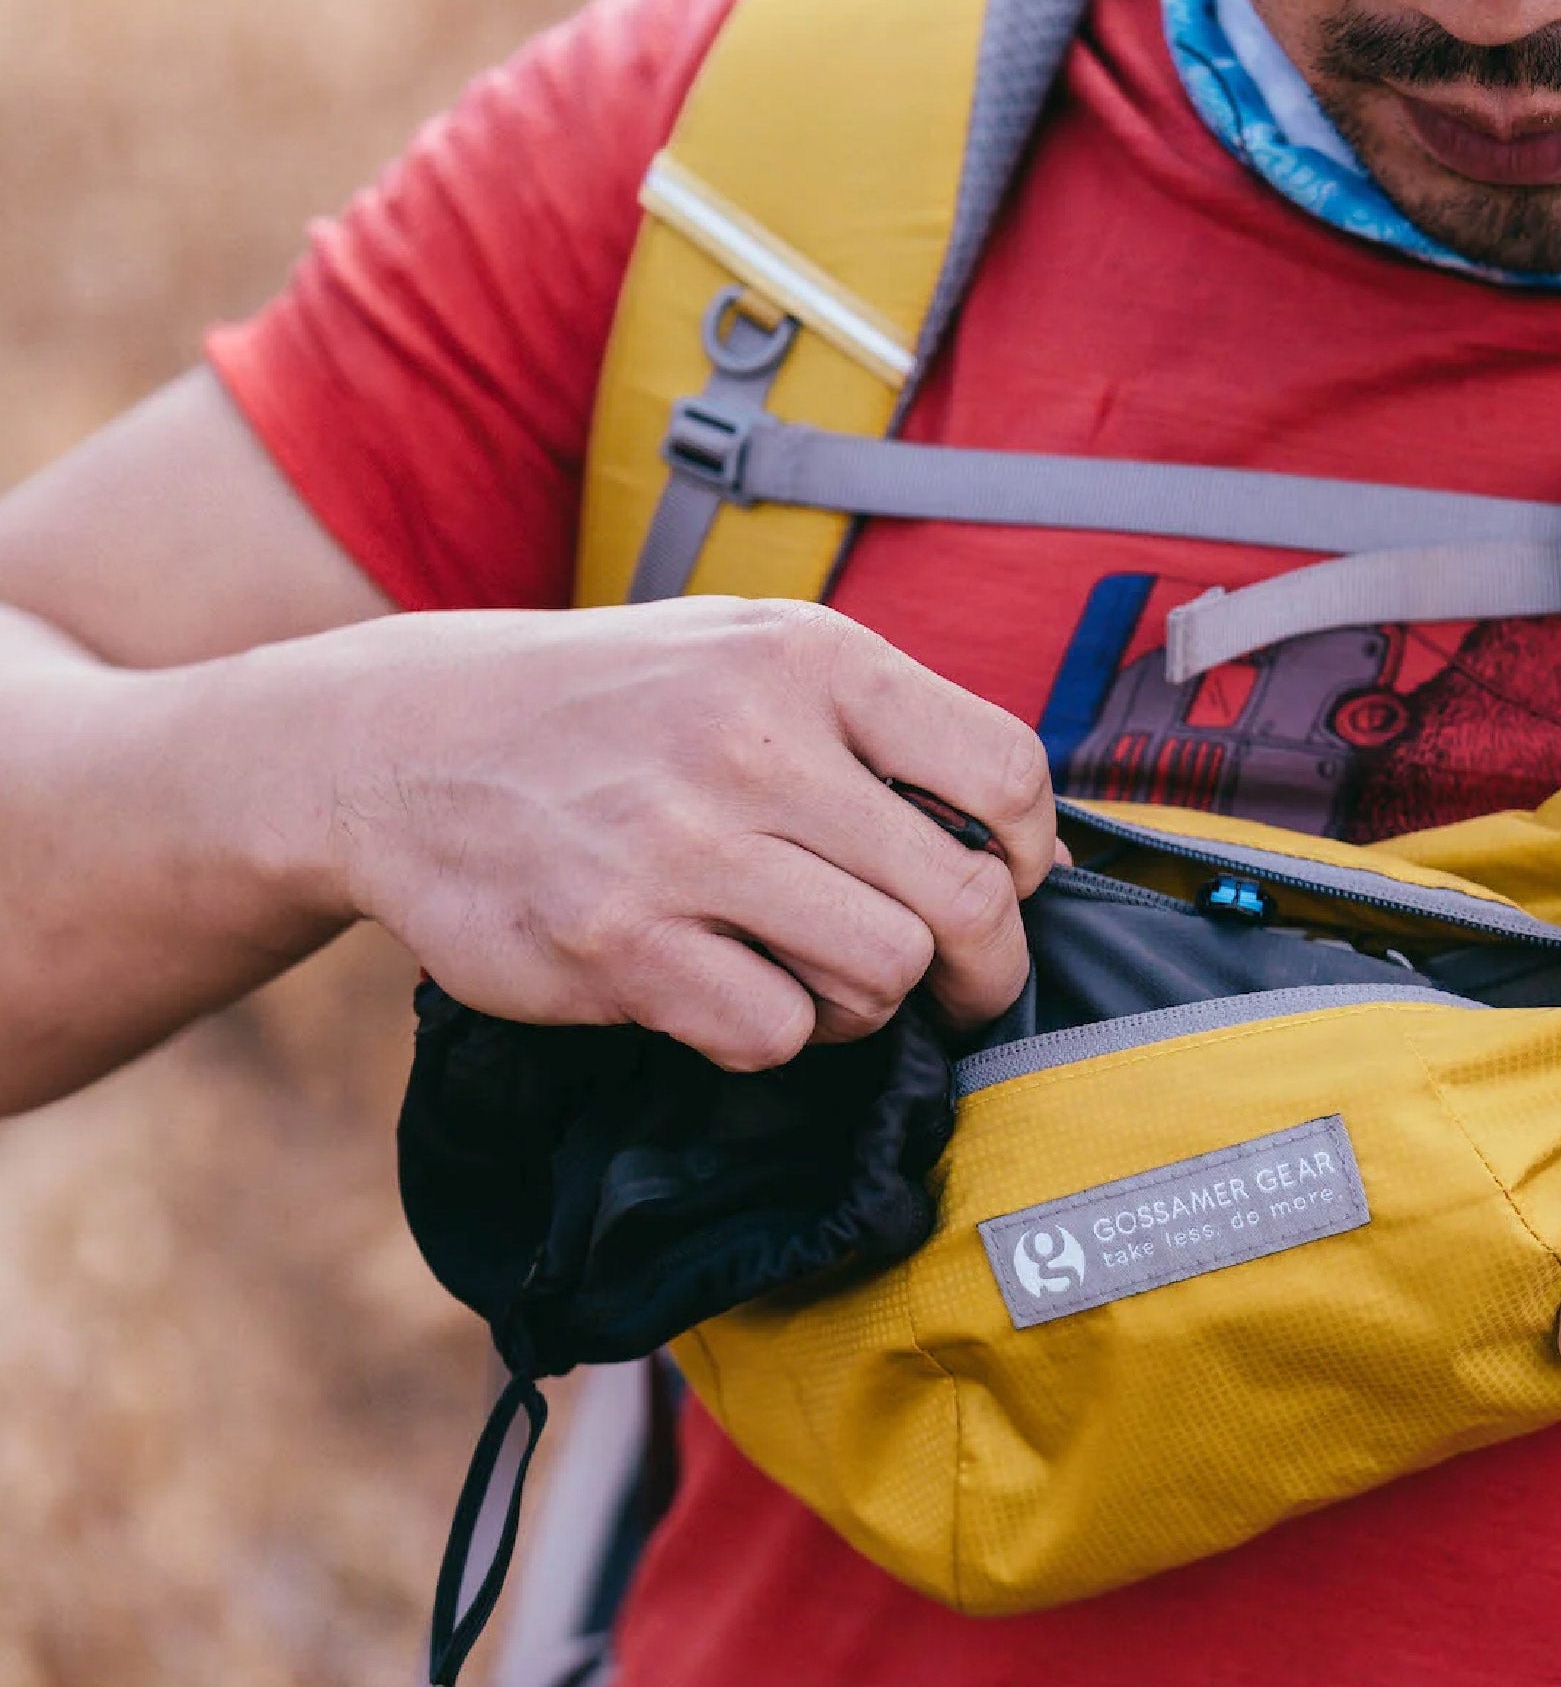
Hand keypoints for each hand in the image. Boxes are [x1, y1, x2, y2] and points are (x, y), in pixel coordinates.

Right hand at [311, 599, 1058, 1069]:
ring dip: (868, 998)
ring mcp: (681, 847)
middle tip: (952, 981)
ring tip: (815, 968)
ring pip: (883, 974)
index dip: (1032, 854)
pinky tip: (727, 986)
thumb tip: (1029, 845)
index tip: (1008, 885)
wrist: (402, 742)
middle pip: (964, 898)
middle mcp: (754, 744)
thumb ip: (881, 728)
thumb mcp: (750, 654)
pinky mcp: (616, 946)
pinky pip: (775, 1032)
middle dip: (979, 962)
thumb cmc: (613, 708)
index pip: (1007, 772)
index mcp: (809, 658)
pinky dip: (772, 1031)